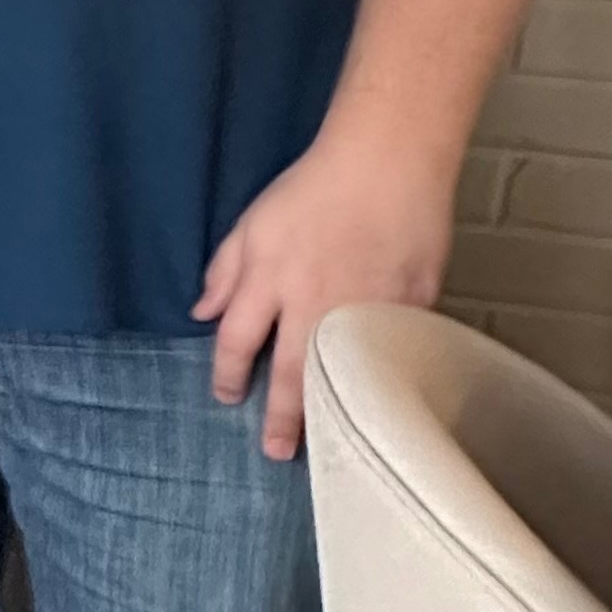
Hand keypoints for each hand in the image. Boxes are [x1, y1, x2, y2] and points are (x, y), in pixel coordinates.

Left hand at [193, 129, 452, 461]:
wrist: (388, 161)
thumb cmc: (315, 187)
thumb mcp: (254, 222)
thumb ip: (225, 271)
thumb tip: (202, 314)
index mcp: (269, 279)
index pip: (236, 342)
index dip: (227, 375)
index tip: (227, 396)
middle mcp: (311, 302)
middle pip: (289, 374)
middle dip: (281, 418)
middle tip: (277, 451)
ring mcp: (363, 307)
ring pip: (340, 373)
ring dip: (329, 409)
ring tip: (324, 441)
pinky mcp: (409, 306)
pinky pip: (388, 351)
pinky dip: (379, 376)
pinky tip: (376, 400)